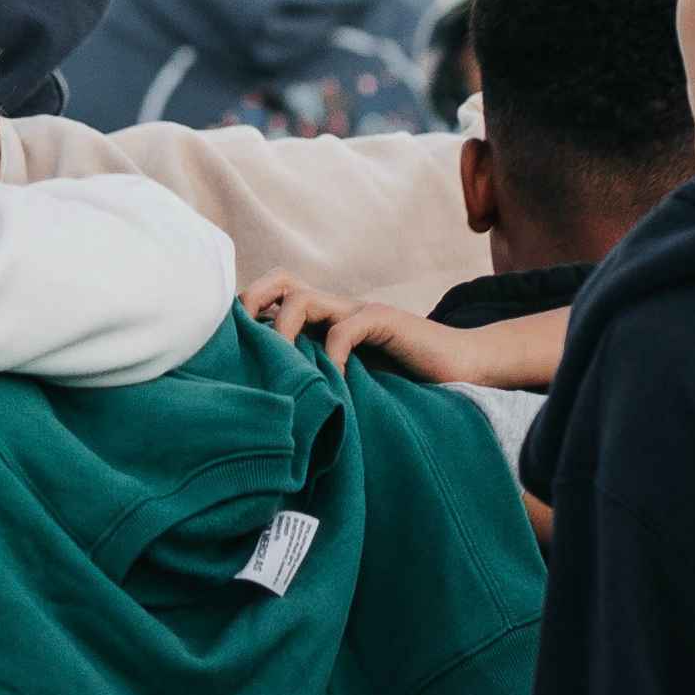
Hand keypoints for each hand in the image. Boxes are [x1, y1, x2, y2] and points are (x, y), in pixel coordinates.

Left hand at [248, 274, 553, 391]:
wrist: (466, 372)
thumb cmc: (407, 385)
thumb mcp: (351, 385)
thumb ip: (321, 383)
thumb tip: (275, 412)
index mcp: (325, 322)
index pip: (275, 299)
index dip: (249, 315)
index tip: (227, 349)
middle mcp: (337, 310)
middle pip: (280, 282)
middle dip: (252, 304)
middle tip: (241, 345)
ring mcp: (359, 312)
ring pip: (303, 299)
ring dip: (283, 333)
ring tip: (284, 372)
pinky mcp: (384, 321)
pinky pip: (343, 330)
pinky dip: (331, 358)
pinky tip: (335, 388)